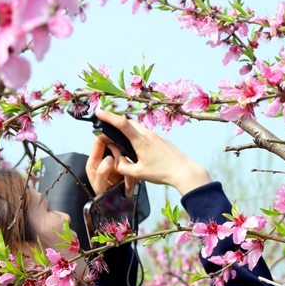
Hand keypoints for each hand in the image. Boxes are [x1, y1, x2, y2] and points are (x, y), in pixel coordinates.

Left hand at [87, 138, 135, 196]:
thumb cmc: (102, 195)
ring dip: (126, 167)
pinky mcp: (124, 167)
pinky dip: (131, 174)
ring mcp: (115, 163)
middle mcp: (104, 159)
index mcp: (94, 161)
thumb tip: (110, 158)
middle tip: (121, 170)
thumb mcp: (99, 185)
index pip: (98, 142)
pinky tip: (128, 185)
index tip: (114, 135)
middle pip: (113, 147)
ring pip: (123, 156)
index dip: (105, 136)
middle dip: (119, 156)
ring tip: (125, 183)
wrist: (113, 206)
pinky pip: (129, 165)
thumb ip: (102, 171)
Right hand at [94, 109, 211, 195]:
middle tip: (110, 129)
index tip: (99, 112)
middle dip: (118, 123)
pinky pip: (148, 135)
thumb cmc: (163, 173)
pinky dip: (140, 138)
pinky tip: (142, 151)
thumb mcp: (138, 174)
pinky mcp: (163, 141)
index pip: (122, 124)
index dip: (109, 117)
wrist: (185, 171)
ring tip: (125, 143)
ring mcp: (157, 137)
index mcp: (141, 141)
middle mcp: (149, 135)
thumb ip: (123, 167)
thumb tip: (117, 161)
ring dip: (130, 132)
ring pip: (139, 129)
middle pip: (130, 123)